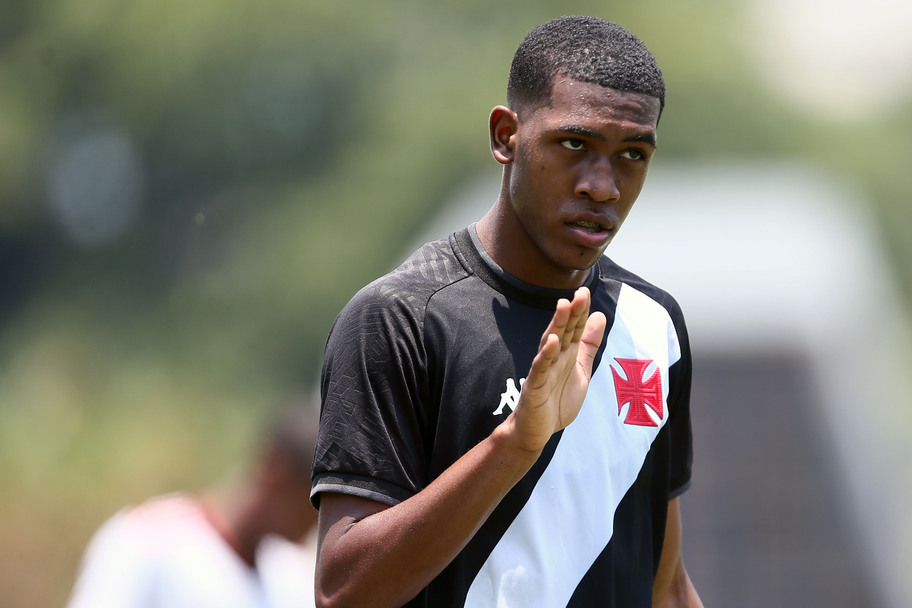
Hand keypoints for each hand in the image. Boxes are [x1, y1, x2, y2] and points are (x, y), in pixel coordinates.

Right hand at [505, 286, 606, 452]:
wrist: (535, 431)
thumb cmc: (556, 401)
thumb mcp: (581, 370)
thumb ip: (588, 345)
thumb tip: (600, 316)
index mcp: (566, 354)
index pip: (574, 328)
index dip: (581, 311)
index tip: (585, 291)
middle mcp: (554, 358)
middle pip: (563, 330)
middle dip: (571, 312)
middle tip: (580, 292)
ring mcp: (543, 370)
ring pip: (550, 343)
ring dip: (557, 325)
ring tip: (564, 306)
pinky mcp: (535, 385)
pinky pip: (540, 368)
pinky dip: (546, 354)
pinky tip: (552, 342)